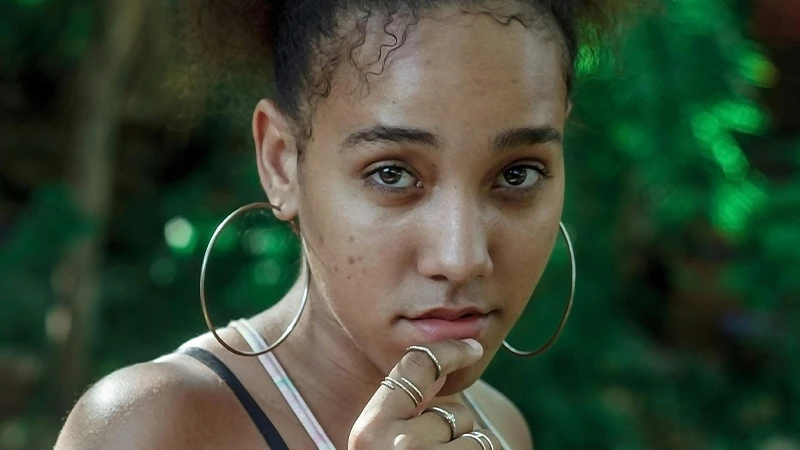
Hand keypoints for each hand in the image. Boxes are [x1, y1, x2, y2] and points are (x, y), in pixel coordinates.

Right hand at [349, 339, 500, 448]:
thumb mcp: (380, 443)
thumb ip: (401, 409)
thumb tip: (440, 367)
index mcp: (370, 430)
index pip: (415, 366)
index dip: (448, 351)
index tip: (472, 347)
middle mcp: (398, 445)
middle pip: (452, 410)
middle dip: (452, 429)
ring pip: (474, 433)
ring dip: (468, 447)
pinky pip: (488, 448)